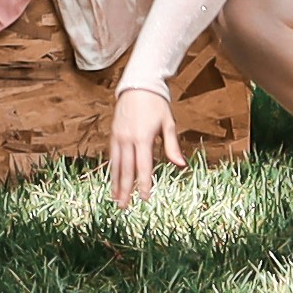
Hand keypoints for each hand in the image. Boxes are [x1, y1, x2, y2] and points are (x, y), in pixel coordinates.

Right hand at [106, 77, 179, 210]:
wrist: (137, 86)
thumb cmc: (156, 105)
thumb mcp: (168, 124)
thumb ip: (172, 146)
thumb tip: (181, 165)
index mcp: (143, 137)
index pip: (143, 166)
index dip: (143, 183)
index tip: (144, 198)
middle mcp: (127, 139)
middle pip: (126, 169)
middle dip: (125, 189)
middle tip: (123, 207)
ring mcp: (118, 137)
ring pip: (116, 165)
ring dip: (116, 183)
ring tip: (115, 199)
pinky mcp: (113, 134)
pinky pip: (112, 157)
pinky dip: (113, 171)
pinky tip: (113, 180)